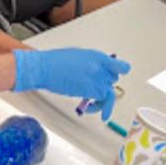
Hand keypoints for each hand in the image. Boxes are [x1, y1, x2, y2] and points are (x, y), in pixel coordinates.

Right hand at [13, 48, 131, 120]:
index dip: (120, 71)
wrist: (44, 68)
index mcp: (97, 56)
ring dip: (102, 101)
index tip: (120, 76)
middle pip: (113, 80)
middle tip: (95, 89)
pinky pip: (101, 102)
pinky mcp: (90, 91)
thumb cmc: (55, 61)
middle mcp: (100, 67)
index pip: (120, 66)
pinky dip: (96, 108)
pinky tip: (88, 108)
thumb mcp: (78, 56)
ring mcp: (96, 79)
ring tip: (93, 106)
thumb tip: (96, 71)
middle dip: (104, 85)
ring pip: (109, 93)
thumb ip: (91, 63)